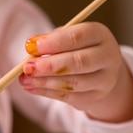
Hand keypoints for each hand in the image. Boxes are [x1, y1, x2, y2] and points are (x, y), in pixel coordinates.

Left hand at [18, 22, 132, 122]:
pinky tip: (31, 88)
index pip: (78, 37)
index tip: (30, 46)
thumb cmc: (76, 47)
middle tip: (27, 67)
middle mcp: (108, 57)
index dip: (53, 42)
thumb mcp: (66, 36)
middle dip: (49, 66)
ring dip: (45, 82)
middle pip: (79, 62)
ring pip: (74, 83)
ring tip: (24, 80)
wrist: (99, 68)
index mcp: (99, 34)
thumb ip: (50, 39)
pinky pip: (70, 97)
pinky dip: (47, 93)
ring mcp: (105, 80)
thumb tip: (30, 46)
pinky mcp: (96, 97)